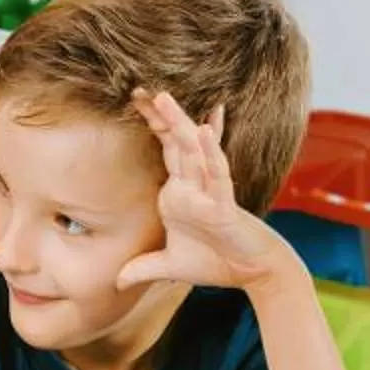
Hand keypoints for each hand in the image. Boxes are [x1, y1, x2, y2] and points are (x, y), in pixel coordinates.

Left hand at [117, 92, 289, 292]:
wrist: (252, 274)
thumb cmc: (216, 262)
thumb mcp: (171, 267)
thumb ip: (143, 269)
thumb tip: (118, 283)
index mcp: (179, 192)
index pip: (163, 150)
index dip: (151, 125)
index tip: (134, 100)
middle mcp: (193, 185)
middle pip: (175, 141)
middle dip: (160, 114)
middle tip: (139, 87)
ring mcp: (209, 191)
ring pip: (194, 150)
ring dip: (180, 123)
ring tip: (163, 97)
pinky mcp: (225, 204)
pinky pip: (217, 173)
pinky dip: (210, 152)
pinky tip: (202, 130)